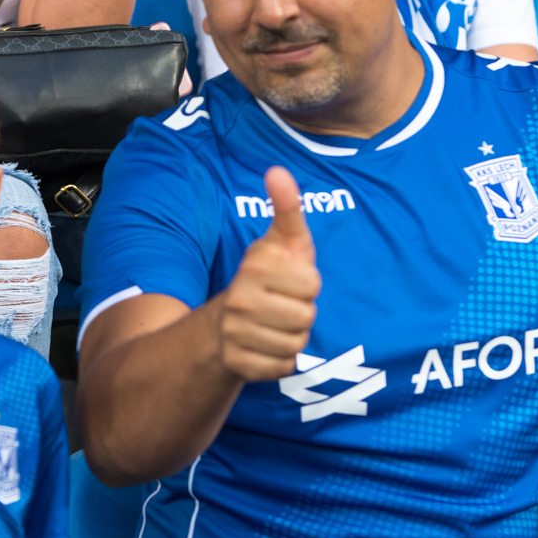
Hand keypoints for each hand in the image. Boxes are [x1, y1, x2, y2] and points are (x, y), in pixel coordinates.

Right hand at [218, 167, 320, 379]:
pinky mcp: (238, 364)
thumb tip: (277, 170)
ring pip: (296, 344)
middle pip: (306, 317)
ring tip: (274, 324)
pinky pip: (283, 367)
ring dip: (292, 337)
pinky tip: (265, 345)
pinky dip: (280, 360)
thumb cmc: (268, 275)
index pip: (312, 284)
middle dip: (302, 312)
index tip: (289, 280)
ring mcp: (235, 334)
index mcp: (254, 268)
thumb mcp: (281, 241)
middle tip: (282, 304)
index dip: (307, 284)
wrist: (226, 320)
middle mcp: (239, 301)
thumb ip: (286, 208)